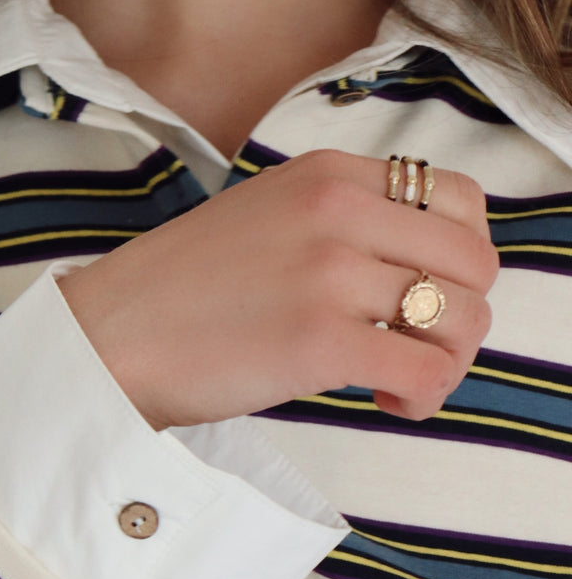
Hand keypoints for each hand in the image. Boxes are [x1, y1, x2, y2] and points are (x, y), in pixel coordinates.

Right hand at [57, 148, 497, 426]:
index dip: (458, 260)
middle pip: (475, 261)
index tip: (419, 299)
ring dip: (448, 363)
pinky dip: (426, 397)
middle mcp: (339, 210)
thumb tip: (410, 273)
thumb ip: (337, 224)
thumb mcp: (264, 219)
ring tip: (400, 384)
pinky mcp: (322, 340)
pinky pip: (428, 370)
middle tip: (417, 352)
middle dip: (462, 317)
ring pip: (463, 317)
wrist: (105, 341)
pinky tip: (388, 404)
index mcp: (327, 174)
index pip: (458, 201)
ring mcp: (331, 273)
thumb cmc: (174, 298)